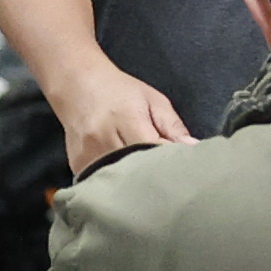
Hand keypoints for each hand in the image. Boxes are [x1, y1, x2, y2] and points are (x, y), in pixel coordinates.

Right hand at [58, 66, 191, 174]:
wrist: (78, 86)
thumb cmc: (120, 92)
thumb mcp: (153, 100)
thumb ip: (172, 126)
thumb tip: (192, 149)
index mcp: (126, 119)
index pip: (153, 150)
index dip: (170, 163)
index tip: (184, 170)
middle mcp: (104, 138)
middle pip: (135, 170)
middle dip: (155, 177)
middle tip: (169, 182)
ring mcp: (87, 154)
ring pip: (119, 181)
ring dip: (136, 184)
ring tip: (148, 182)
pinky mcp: (78, 165)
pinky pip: (102, 182)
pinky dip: (117, 184)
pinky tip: (126, 180)